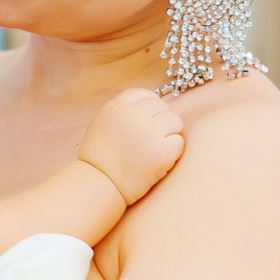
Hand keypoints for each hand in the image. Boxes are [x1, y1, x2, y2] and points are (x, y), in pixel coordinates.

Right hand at [78, 88, 183, 204]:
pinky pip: (179, 141)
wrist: (100, 185)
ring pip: (175, 121)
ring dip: (169, 134)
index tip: (148, 120)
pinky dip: (173, 151)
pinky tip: (159, 160)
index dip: (150, 107)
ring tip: (154, 149)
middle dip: (160, 121)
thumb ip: (123, 112)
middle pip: (162, 106)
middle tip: (151, 139)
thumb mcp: (102, 124)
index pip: (145, 94)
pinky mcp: (162, 151)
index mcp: (117, 107)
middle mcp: (133, 115)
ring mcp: (149, 132)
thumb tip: (151, 105)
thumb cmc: (100, 159)